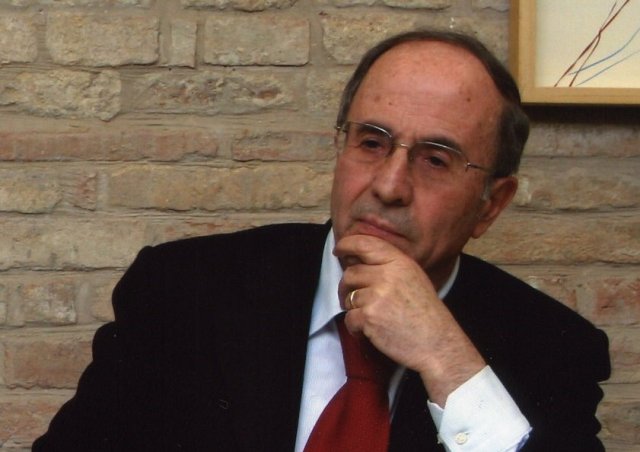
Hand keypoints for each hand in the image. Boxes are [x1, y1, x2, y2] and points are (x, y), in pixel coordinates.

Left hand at [334, 234, 485, 405]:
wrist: (438, 344)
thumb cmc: (426, 314)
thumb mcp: (414, 278)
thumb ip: (389, 266)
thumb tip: (357, 261)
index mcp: (400, 262)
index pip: (365, 243)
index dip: (347, 244)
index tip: (339, 250)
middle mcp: (388, 274)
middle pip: (351, 273)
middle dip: (346, 287)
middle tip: (352, 298)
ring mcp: (377, 295)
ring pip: (348, 297)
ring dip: (353, 308)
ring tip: (369, 318)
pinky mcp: (369, 316)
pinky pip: (349, 318)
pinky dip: (355, 328)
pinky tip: (370, 331)